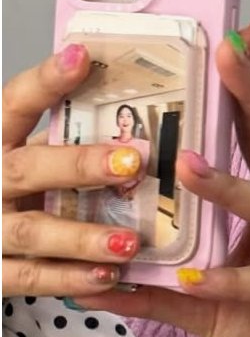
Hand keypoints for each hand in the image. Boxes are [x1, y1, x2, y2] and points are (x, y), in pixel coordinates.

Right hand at [3, 46, 145, 297]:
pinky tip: (108, 277)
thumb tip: (148, 107)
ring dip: (83, 237)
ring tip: (130, 241)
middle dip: (79, 165)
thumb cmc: (14, 188)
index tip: (82, 57)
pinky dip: (70, 279)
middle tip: (132, 162)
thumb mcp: (29, 150)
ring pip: (31, 231)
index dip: (46, 80)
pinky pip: (31, 278)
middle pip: (26, 167)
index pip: (14, 102)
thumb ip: (68, 133)